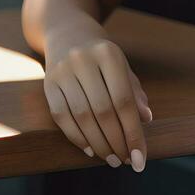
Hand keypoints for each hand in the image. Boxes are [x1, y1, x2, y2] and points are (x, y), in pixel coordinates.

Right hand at [42, 29, 152, 171]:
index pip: (124, 100)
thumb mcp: (122, 65)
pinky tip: (90, 150)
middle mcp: (84, 60)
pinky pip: (61, 117)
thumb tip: (146, 119)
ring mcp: (63, 71)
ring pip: (82, 117)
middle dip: (117, 142)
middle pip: (103, 111)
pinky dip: (77, 137)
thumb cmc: (101, 55)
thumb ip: (134, 91)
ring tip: (112, 159)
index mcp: (109, 54)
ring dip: (99, 144)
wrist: (67, 32)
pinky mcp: (48, 83)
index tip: (140, 157)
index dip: (133, 132)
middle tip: (126, 161)